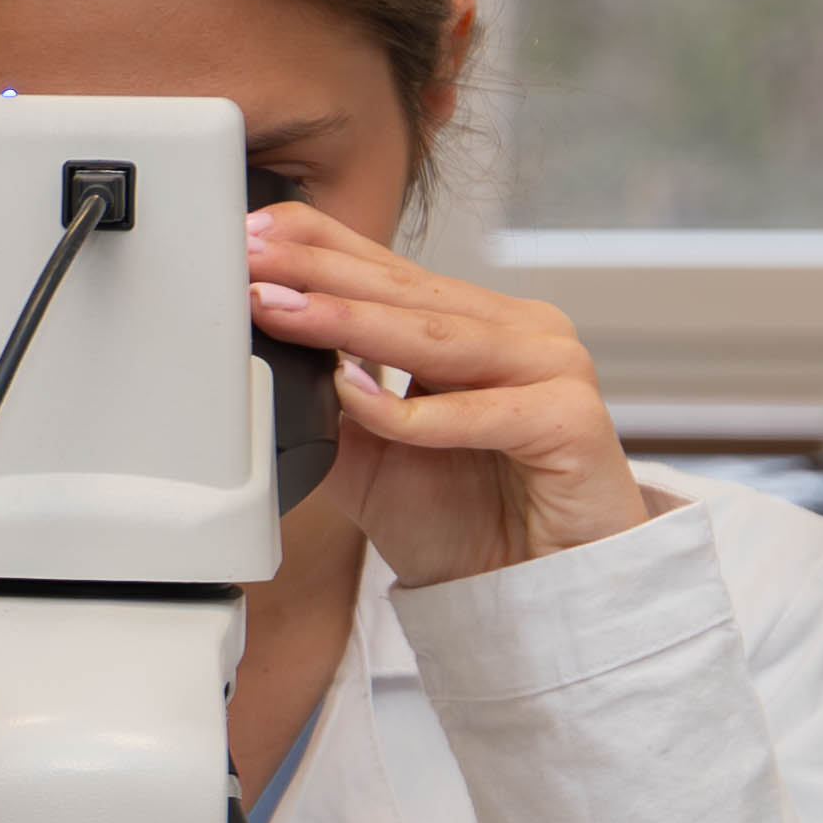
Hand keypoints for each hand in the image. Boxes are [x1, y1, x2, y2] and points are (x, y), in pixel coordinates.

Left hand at [245, 206, 650, 588]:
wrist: (529, 587)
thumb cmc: (462, 518)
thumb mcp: (370, 454)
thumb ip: (329, 404)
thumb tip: (264, 360)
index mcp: (471, 324)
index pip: (388, 271)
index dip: (320, 247)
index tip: (251, 234)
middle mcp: (516, 332)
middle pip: (405, 292)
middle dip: (318, 272)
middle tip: (249, 257)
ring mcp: (551, 369)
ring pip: (437, 339)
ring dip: (349, 324)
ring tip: (280, 309)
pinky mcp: (572, 421)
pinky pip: (481, 413)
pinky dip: (416, 411)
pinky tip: (357, 397)